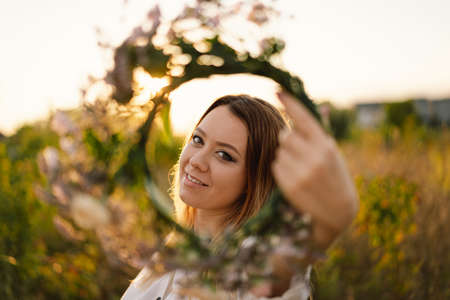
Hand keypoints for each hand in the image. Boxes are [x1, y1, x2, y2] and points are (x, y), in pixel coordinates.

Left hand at [272, 91, 358, 247]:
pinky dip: (282, 168)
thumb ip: (321, 131)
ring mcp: (302, 172)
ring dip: (285, 155)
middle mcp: (314, 156)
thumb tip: (320, 107)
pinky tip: (295, 176)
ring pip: (279, 151)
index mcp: (326, 144)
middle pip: (284, 135)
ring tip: (301, 166)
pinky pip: (276, 166)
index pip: (303, 118)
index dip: (289, 103)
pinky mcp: (290, 185)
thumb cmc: (335, 176)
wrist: (338, 211)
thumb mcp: (333, 152)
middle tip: (300, 150)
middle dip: (288, 140)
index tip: (277, 90)